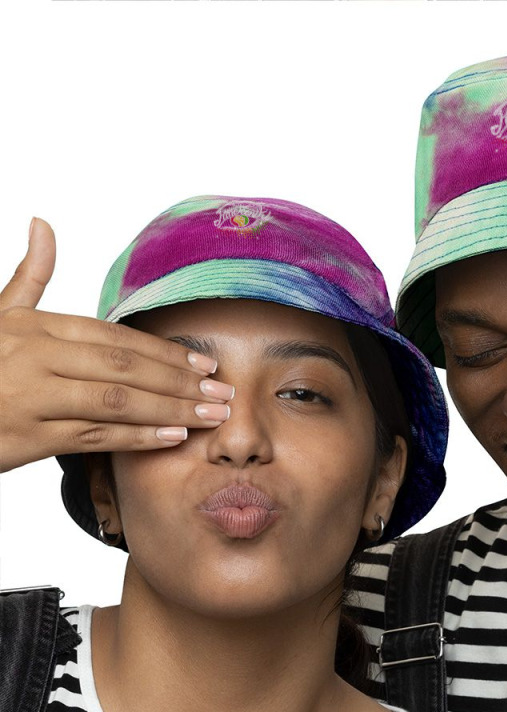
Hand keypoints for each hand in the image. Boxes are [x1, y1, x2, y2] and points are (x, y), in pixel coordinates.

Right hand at [0, 218, 234, 471]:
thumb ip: (28, 275)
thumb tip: (43, 223)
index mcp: (36, 326)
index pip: (116, 337)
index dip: (165, 351)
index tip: (205, 362)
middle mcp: (37, 358)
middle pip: (125, 368)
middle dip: (180, 381)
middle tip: (224, 392)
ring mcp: (33, 398)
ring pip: (117, 403)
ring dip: (170, 410)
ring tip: (210, 415)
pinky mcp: (27, 438)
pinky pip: (93, 437)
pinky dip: (137, 438)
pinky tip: (172, 437)